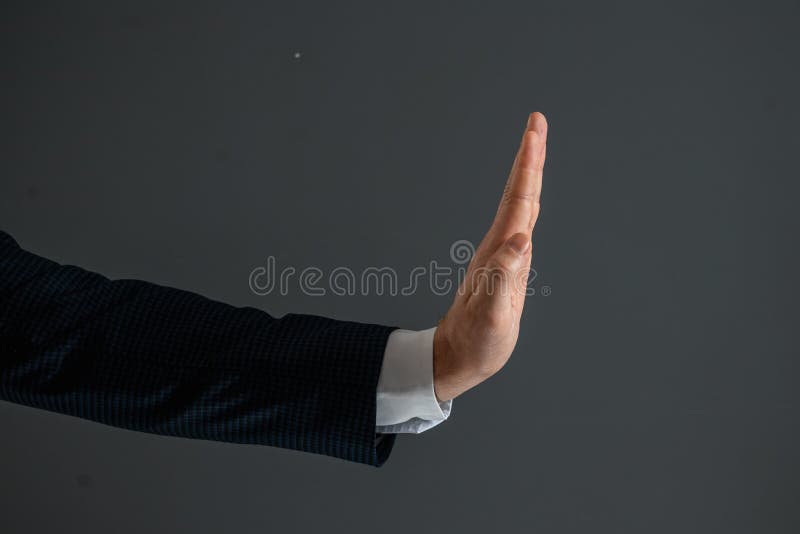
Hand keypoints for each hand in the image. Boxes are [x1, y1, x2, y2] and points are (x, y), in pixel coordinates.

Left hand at [433, 112, 547, 400]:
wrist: (458, 356)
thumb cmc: (476, 341)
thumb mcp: (492, 314)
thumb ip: (504, 277)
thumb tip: (521, 239)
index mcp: (500, 251)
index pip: (519, 199)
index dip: (529, 163)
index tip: (535, 129)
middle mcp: (500, 246)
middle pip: (518, 193)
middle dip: (529, 157)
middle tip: (537, 122)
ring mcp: (502, 255)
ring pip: (518, 205)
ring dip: (528, 175)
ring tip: (535, 148)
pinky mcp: (504, 266)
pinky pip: (520, 224)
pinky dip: (528, 203)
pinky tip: (531, 201)